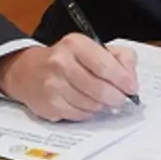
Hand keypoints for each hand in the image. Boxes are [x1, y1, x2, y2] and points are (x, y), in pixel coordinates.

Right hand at [0, 33, 138, 121]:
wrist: (28, 71)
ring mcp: (53, 85)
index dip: (123, 80)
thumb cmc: (69, 59)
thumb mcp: (94, 48)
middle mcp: (61, 62)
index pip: (105, 65)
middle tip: (121, 100)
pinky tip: (87, 105)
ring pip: (91, 104)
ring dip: (102, 106)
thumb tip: (131, 78)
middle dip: (116, 97)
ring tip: (103, 101)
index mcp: (76, 44)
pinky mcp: (48, 104)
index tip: (132, 88)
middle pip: (99, 88)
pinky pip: (79, 115)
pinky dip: (88, 113)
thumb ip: (120, 57)